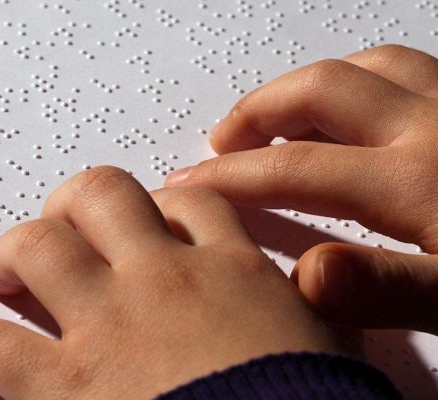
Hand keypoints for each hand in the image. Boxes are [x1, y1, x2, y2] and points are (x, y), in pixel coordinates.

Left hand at [0, 167, 346, 399]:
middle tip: (65, 220)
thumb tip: (305, 287)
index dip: (164, 203)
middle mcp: (162, 280)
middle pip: (103, 195)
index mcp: (230, 270)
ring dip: (15, 250)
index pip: (189, 203)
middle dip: (76, 201)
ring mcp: (109, 327)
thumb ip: (310, 304)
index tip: (151, 215)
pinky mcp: (66, 386)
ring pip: (41, 247)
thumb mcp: (328, 345)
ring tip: (3, 266)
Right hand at [165, 44, 437, 333]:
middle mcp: (434, 127)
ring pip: (365, 68)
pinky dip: (357, 80)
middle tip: (223, 139)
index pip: (297, 168)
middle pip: (322, 91)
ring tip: (275, 117)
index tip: (187, 184)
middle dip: (258, 113)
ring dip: (307, 88)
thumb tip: (311, 278)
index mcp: (420, 178)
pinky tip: (348, 112)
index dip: (232, 176)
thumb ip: (386, 288)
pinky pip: (402, 70)